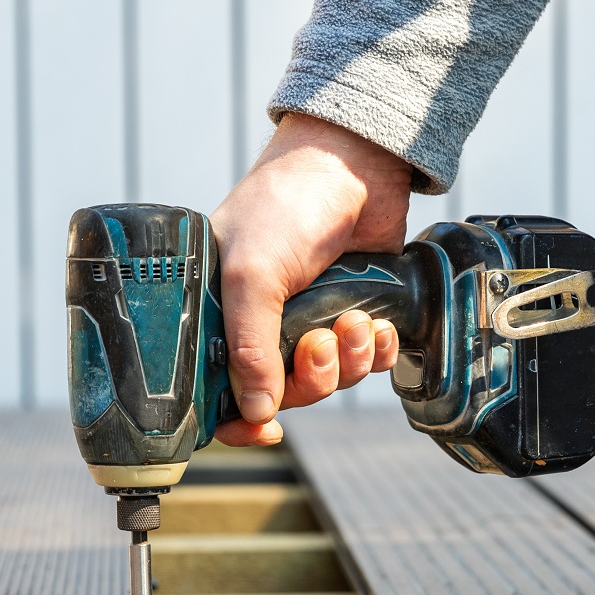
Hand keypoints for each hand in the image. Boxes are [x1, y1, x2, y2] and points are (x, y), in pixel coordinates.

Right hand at [209, 113, 410, 445]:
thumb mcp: (252, 274)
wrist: (353, 163)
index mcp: (219, 315)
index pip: (218, 390)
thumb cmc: (285, 204)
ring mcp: (309, 319)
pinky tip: (376, 325)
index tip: (265, 431)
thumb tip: (255, 413)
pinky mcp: (352, 311)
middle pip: (283, 393)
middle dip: (310, 378)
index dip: (238, 421)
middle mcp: (261, 323)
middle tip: (319, 342)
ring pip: (329, 380)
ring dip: (346, 361)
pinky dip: (374, 351)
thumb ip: (249, 347)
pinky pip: (364, 361)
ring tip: (354, 320)